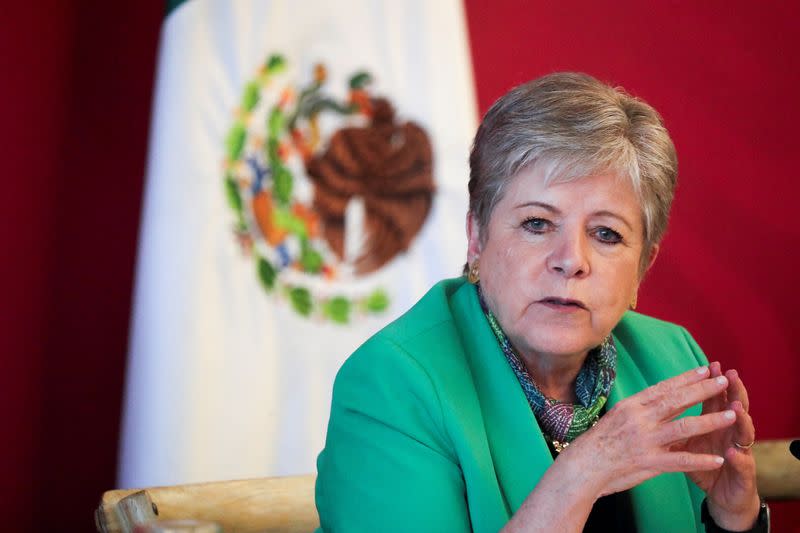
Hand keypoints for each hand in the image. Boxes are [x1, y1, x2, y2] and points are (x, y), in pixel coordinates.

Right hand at [558, 366, 734, 498]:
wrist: (583, 466)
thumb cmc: (598, 442)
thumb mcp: (617, 416)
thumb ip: (639, 408)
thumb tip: (658, 398)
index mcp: (632, 406)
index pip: (664, 388)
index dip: (686, 378)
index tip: (705, 369)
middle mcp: (640, 419)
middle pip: (677, 401)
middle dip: (703, 390)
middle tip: (724, 382)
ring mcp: (645, 440)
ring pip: (684, 427)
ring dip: (710, 421)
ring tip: (731, 416)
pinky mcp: (649, 462)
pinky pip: (680, 460)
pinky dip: (700, 460)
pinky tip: (718, 459)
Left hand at [678, 361, 759, 530]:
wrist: (724, 495)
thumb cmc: (703, 465)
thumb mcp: (687, 443)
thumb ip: (677, 424)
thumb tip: (656, 404)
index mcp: (717, 425)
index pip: (715, 400)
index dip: (711, 385)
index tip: (708, 365)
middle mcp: (731, 434)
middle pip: (734, 409)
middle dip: (732, 392)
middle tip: (730, 375)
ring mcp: (741, 453)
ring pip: (743, 434)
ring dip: (740, 421)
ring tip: (735, 409)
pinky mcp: (744, 475)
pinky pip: (742, 466)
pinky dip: (737, 459)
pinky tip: (732, 453)